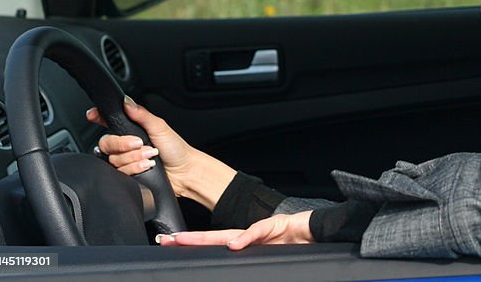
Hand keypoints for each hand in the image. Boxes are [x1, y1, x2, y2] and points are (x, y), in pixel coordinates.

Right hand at [86, 96, 235, 209]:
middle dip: (123, 144)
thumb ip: (142, 115)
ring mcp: (125, 161)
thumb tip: (127, 101)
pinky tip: (145, 167)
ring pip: (112, 159)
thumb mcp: (160, 127)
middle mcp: (125, 145)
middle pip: (105, 143)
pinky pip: (118, 173)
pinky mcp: (126, 176)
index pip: (109, 122)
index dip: (98, 118)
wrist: (184, 172)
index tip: (93, 115)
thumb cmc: (176, 149)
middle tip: (139, 143)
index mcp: (132, 130)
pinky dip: (133, 169)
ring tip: (149, 157)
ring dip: (133, 158)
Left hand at [156, 211, 313, 249]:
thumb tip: (232, 253)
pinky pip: (257, 232)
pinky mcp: (274, 226)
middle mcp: (246, 235)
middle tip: (167, 240)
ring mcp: (258, 230)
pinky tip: (233, 245)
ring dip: (205, 238)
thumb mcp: (266, 253)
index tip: (172, 244)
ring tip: (185, 240)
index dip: (192, 243)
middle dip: (188, 239)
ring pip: (227, 234)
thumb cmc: (292, 242)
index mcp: (243, 241)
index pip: (212, 243)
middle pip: (212, 238)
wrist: (313, 228)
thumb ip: (248, 252)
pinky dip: (245, 239)